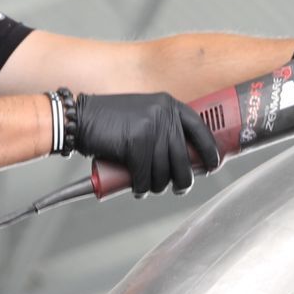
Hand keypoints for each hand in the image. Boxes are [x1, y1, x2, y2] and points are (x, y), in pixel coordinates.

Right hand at [74, 92, 222, 195]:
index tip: (213, 164)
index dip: (209, 150)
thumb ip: (163, 127)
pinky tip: (137, 188)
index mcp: (168, 105)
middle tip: (180, 187)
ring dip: (157, 186)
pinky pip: (144, 177)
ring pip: (164, 172)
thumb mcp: (144, 113)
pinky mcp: (135, 145)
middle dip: (183, 179)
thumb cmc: (110, 120)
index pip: (200, 129)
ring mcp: (149, 129)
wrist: (80, 118)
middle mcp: (163, 114)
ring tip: (149, 186)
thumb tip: (184, 158)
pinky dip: (140, 188)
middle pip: (183, 158)